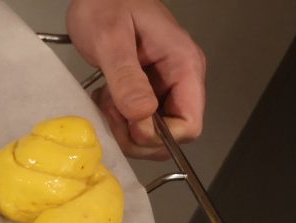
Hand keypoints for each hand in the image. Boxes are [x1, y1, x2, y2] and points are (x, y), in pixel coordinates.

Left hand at [67, 0, 205, 159]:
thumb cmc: (106, 3)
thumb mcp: (111, 38)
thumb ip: (127, 77)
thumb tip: (143, 114)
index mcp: (183, 65)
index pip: (190, 124)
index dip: (160, 135)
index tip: (130, 123)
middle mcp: (179, 79)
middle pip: (170, 135)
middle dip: (137, 135)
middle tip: (111, 111)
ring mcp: (162, 86)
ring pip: (151, 131)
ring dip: (124, 127)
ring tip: (106, 100)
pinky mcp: (145, 90)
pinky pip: (136, 119)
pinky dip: (118, 119)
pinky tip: (106, 98)